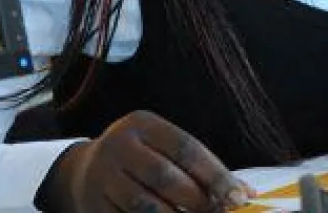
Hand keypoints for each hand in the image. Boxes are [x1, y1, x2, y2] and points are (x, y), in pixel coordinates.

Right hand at [46, 110, 251, 212]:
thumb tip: (243, 193)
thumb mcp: (165, 147)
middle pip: (164, 177)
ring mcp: (101, 177)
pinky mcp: (92, 206)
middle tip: (217, 210)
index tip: (238, 196)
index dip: (215, 175)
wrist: (84, 170)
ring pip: (144, 205)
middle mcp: (118, 146)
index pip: (186, 149)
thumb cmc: (144, 156)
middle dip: (197, 199)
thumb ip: (200, 166)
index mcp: (142, 124)